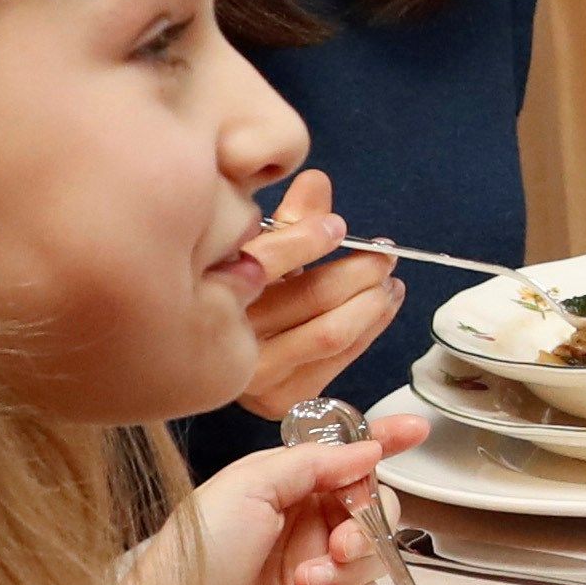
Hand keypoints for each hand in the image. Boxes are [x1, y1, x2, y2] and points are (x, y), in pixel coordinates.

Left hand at [144, 409, 424, 584]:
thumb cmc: (196, 556)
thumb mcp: (247, 486)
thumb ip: (313, 462)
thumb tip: (369, 451)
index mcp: (283, 489)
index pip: (343, 458)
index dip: (382, 442)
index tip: (415, 431)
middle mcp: (303, 527)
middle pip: (373, 507)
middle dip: (369, 519)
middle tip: (343, 539)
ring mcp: (316, 573)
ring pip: (375, 555)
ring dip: (349, 566)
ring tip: (305, 580)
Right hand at [227, 171, 405, 420]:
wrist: (196, 358)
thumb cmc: (233, 290)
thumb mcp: (254, 249)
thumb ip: (289, 219)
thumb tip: (317, 183)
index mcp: (212, 289)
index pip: (272, 258)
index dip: (314, 238)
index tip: (341, 228)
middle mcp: (228, 338)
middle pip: (314, 299)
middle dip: (360, 272)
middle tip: (384, 254)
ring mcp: (254, 376)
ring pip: (333, 333)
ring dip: (373, 303)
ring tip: (390, 280)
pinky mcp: (281, 401)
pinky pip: (339, 361)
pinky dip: (370, 330)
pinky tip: (383, 306)